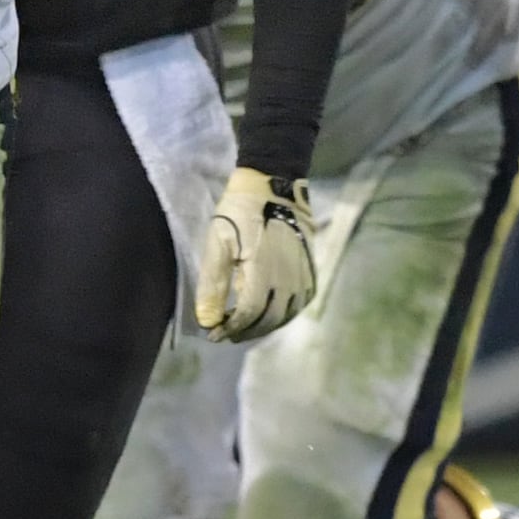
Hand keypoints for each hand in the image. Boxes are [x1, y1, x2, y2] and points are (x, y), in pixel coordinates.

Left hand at [193, 166, 317, 340]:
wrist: (274, 185)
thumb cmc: (240, 211)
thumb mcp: (218, 243)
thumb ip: (213, 284)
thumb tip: (207, 321)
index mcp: (263, 272)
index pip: (249, 315)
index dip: (230, 329)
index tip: (213, 333)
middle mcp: (288, 278)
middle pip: (268, 320)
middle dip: (245, 331)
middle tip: (226, 332)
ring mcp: (303, 275)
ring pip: (286, 315)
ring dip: (264, 325)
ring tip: (243, 325)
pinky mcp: (311, 270)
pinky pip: (300, 303)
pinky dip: (283, 314)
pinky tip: (267, 312)